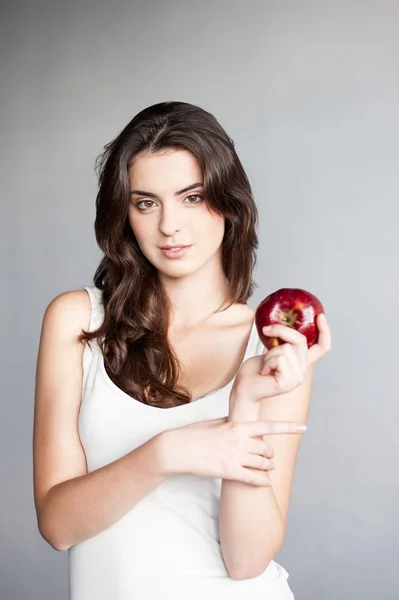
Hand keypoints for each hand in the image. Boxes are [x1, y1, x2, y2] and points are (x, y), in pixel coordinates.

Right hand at [160, 417, 306, 485]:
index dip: (288, 427)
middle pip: (267, 449)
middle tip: (269, 457)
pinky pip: (253, 479)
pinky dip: (262, 481)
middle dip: (270, 454)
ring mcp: (234, 456)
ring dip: (268, 467)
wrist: (178, 448)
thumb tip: (244, 423)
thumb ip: (233, 423)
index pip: (268, 426)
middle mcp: (239, 440)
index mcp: (237, 425)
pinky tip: (266, 482)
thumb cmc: (195, 434)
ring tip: (267, 468)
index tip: (303, 427)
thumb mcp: (216, 423)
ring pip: (263, 464)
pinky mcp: (228, 471)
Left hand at [232, 312, 331, 401]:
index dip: (325, 331)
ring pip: (287, 349)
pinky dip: (267, 362)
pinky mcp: (288, 382)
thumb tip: (284, 322)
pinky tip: (264, 372)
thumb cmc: (256, 369)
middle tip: (266, 330)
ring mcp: (297, 377)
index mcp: (302, 362)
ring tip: (266, 365)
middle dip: (281, 331)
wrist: (245, 388)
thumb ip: (284, 343)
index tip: (320, 316)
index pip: (322, 347)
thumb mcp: (273, 351)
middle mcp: (303, 370)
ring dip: (270, 353)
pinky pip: (280, 358)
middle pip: (300, 340)